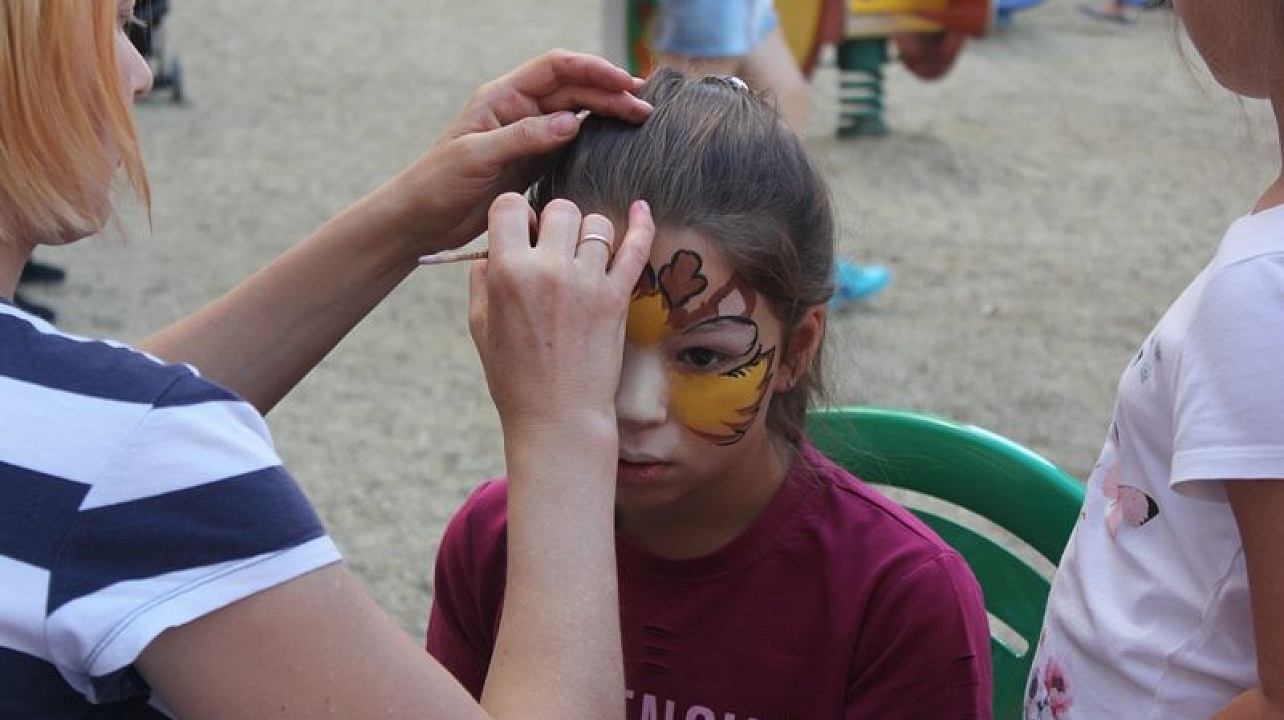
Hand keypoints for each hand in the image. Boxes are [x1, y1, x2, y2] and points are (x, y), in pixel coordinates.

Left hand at [383, 50, 652, 256]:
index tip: (625, 84)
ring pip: (576, 113)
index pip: (556, 68)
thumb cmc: (437, 183)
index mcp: (502, 97)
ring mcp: (527, 135)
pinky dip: (595, 138)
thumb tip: (573, 121)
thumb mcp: (477, 157)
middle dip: (610, 94)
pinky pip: (570, 142)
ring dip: (607, 114)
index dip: (593, 70)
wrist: (421, 219)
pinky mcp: (532, 161)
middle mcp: (518, 110)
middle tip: (644, 109)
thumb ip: (525, 137)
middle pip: (573, 90)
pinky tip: (616, 143)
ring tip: (640, 120)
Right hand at [468, 194, 653, 434]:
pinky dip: (642, 224)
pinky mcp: (617, 298)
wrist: (557, 417)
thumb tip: (491, 251)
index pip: (511, 206)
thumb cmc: (513, 377)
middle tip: (551, 250)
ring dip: (587, 235)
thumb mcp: (480, 326)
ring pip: (595, 224)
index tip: (520, 234)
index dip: (514, 215)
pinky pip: (636, 248)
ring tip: (580, 257)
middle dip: (552, 223)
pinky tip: (641, 209)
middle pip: (559, 209)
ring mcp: (588, 282)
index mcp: (508, 271)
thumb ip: (481, 281)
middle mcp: (549, 269)